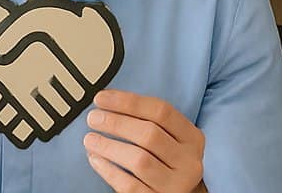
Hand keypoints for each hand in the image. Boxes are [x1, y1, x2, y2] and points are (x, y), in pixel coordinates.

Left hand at [85, 89, 204, 192]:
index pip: (161, 111)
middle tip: (93, 118)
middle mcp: (188, 161)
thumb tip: (109, 102)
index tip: (102, 98)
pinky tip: (95, 159)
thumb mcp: (170, 139)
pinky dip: (109, 170)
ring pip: (139, 160)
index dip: (128, 102)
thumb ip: (148, 121)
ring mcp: (174, 185)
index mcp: (192, 138)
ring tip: (89, 139)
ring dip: (109, 146)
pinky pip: (129, 185)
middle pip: (149, 134)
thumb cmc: (167, 161)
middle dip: (116, 123)